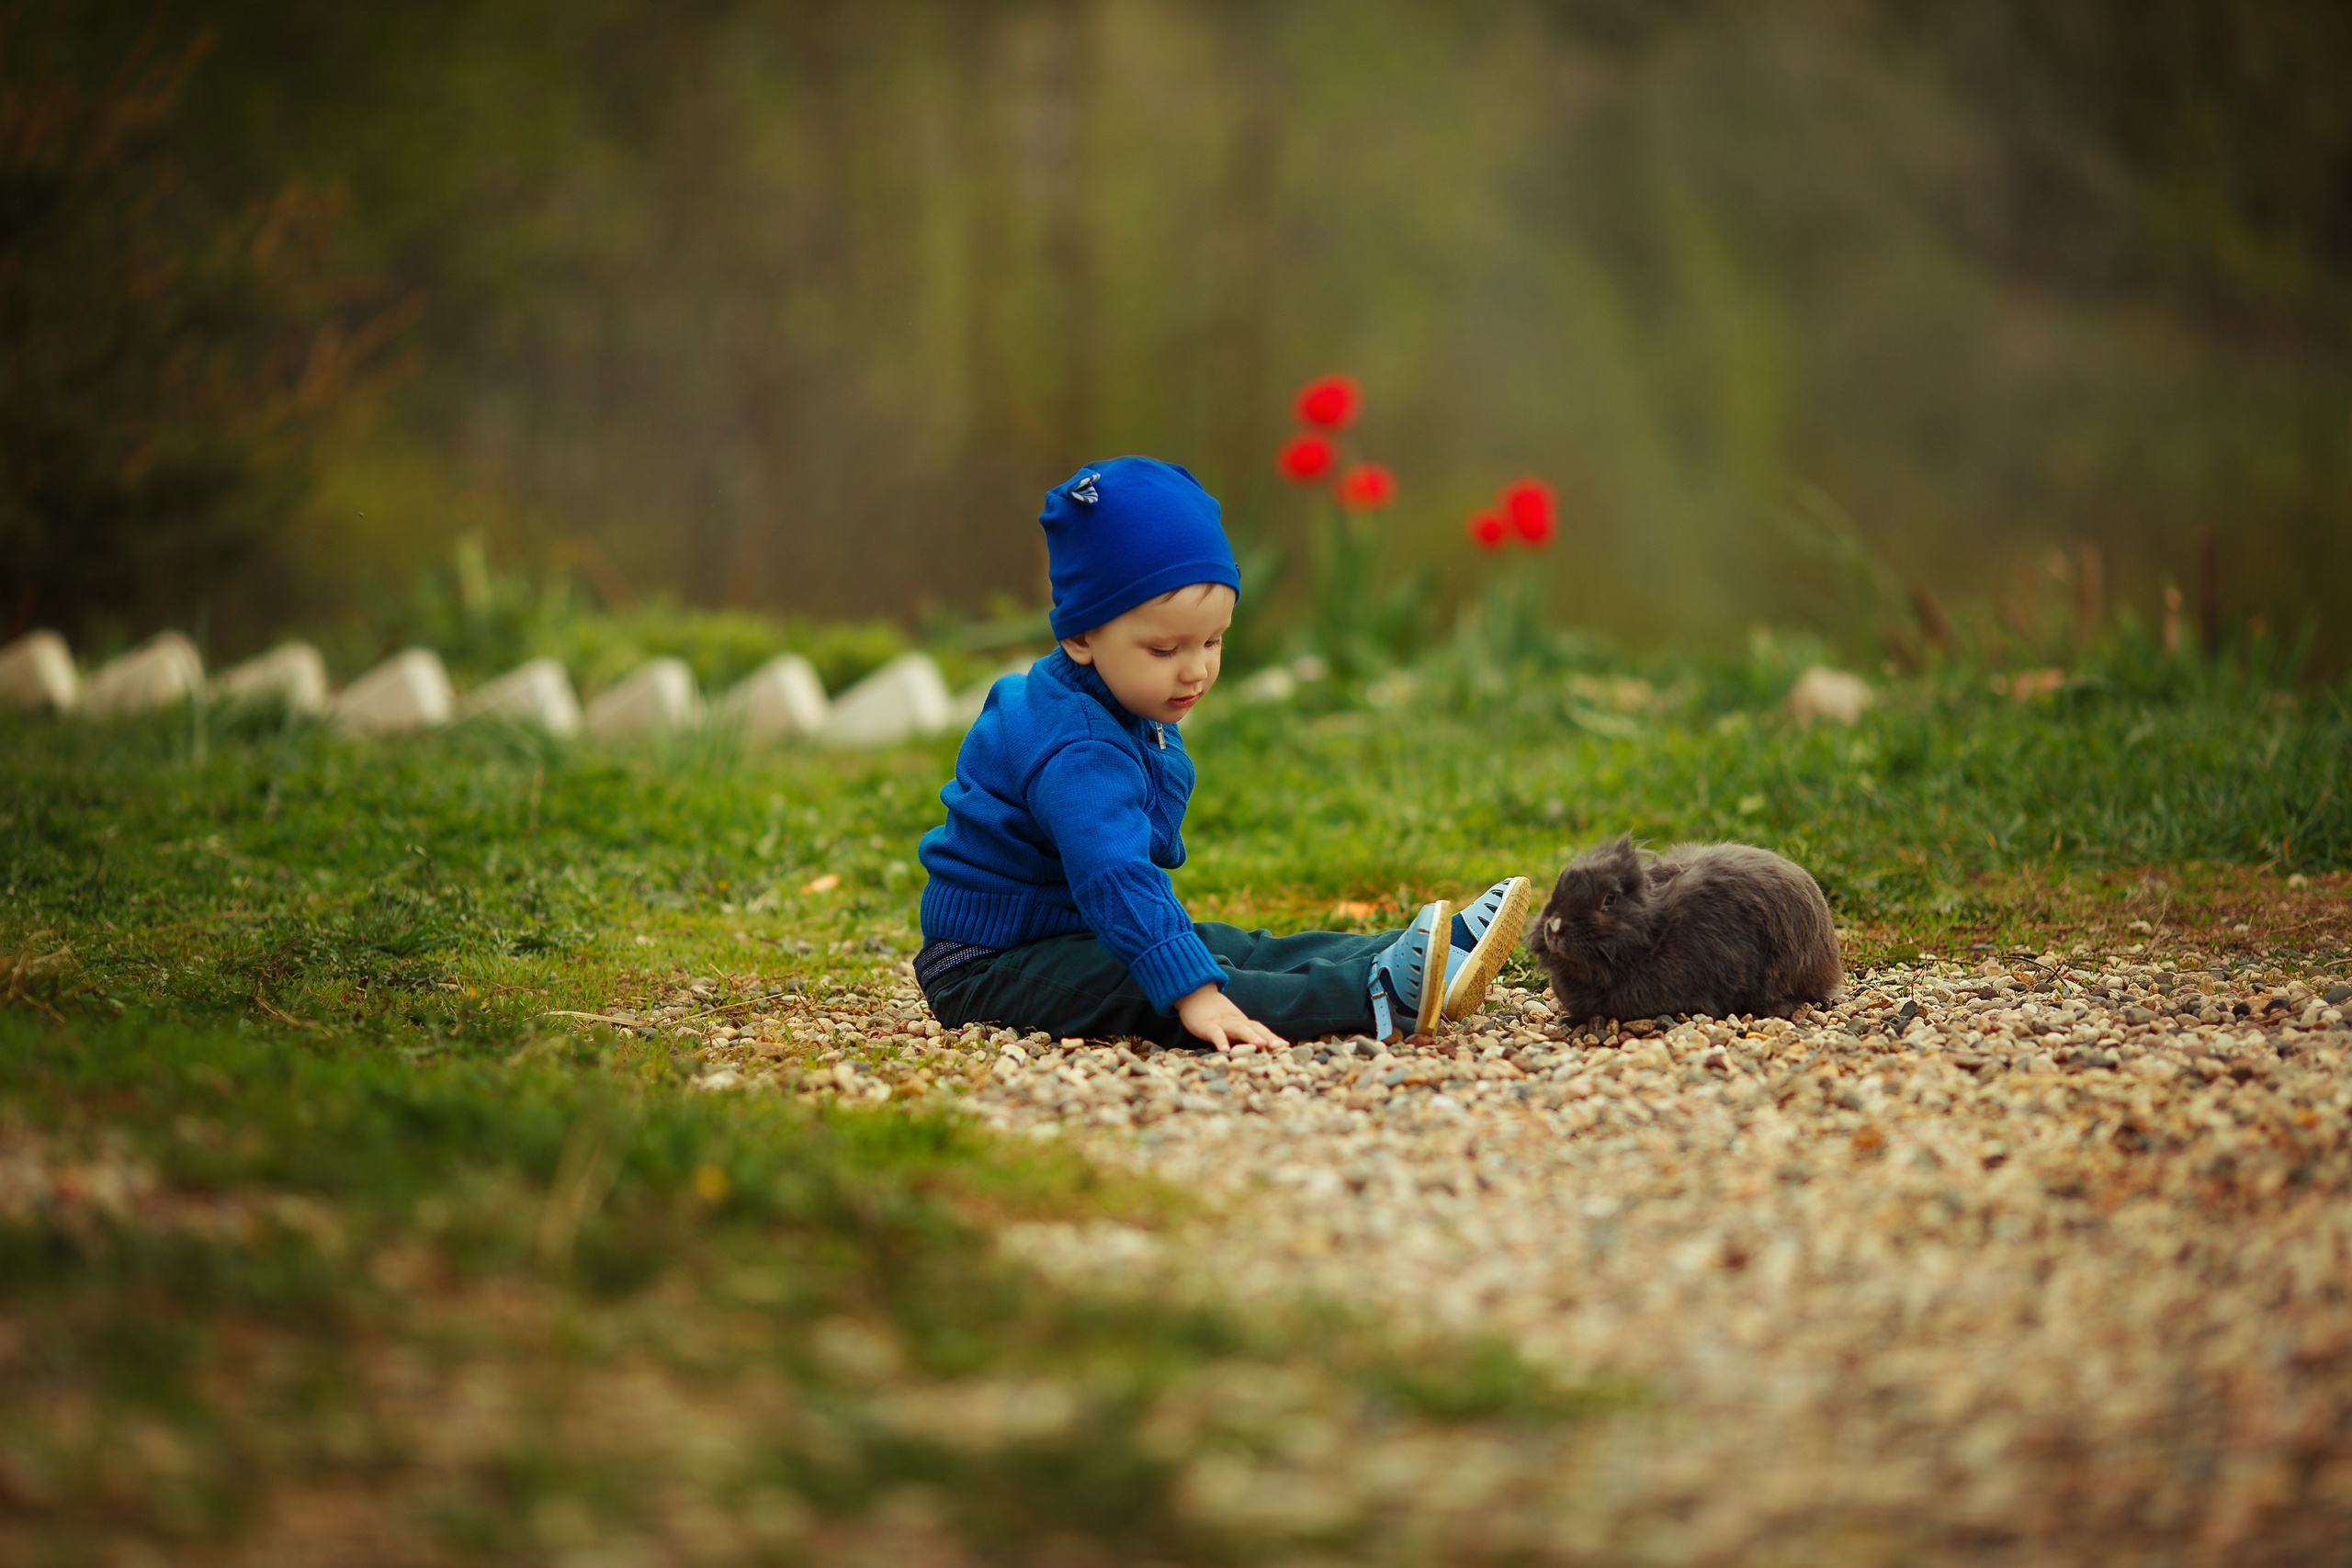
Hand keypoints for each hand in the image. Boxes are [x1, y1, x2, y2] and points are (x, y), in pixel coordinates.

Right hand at [1173, 983, 1288, 1052]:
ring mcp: (1222, 1023)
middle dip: (1269, 1037)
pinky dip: (1220, 1041)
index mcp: (1242, 1023)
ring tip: (1261, 1046)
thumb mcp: (1230, 1024)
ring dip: (1251, 1037)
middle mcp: (1236, 1022)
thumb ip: (1242, 1035)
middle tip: (1281, 1047)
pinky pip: (1215, 1033)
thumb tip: (1257, 1050)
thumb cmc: (1214, 1015)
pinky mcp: (1207, 1025)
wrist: (1195, 994)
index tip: (1287, 1047)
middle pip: (1255, 1028)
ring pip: (1239, 1029)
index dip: (1273, 1037)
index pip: (1261, 1029)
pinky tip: (1225, 1050)